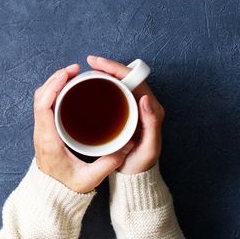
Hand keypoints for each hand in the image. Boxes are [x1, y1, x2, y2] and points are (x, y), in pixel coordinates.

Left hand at [33, 64, 134, 192]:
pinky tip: (68, 87)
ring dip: (54, 83)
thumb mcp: (89, 179)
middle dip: (55, 78)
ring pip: (41, 98)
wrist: (50, 193)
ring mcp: (41, 129)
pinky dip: (54, 91)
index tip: (67, 74)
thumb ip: (107, 165)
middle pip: (40, 96)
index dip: (53, 86)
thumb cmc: (67, 186)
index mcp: (48, 139)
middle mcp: (41, 131)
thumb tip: (126, 147)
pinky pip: (44, 103)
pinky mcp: (44, 128)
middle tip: (75, 69)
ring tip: (72, 74)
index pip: (43, 106)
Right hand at [87, 55, 164, 174]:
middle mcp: (143, 104)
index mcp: (151, 109)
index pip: (134, 79)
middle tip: (89, 62)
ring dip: (104, 73)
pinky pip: (113, 93)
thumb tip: (145, 98)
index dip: (116, 68)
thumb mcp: (149, 147)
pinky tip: (90, 85)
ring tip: (88, 70)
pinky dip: (102, 85)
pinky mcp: (123, 112)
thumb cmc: (141, 163)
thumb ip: (151, 124)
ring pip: (119, 83)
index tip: (98, 63)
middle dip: (108, 66)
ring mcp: (133, 107)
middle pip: (126, 77)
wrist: (134, 175)